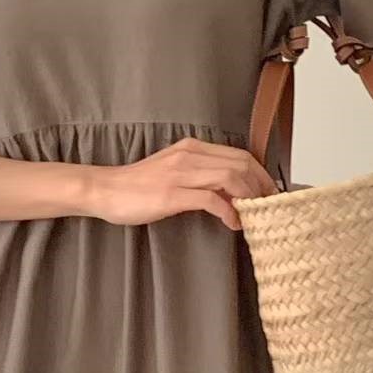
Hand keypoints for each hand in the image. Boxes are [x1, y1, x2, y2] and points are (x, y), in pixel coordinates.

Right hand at [87, 137, 278, 228]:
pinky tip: (232, 223)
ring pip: (230, 177)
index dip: (260, 173)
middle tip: (268, 206)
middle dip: (260, 186)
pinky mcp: (172, 194)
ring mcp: (181, 173)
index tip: (268, 192)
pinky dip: (228, 212)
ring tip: (253, 214)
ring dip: (248, 197)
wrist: (105, 190)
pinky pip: (211, 199)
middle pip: (240, 164)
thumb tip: (228, 193)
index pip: (239, 154)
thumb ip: (199, 176)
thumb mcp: (173, 172)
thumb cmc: (137, 186)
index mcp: (192, 148)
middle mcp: (190, 155)